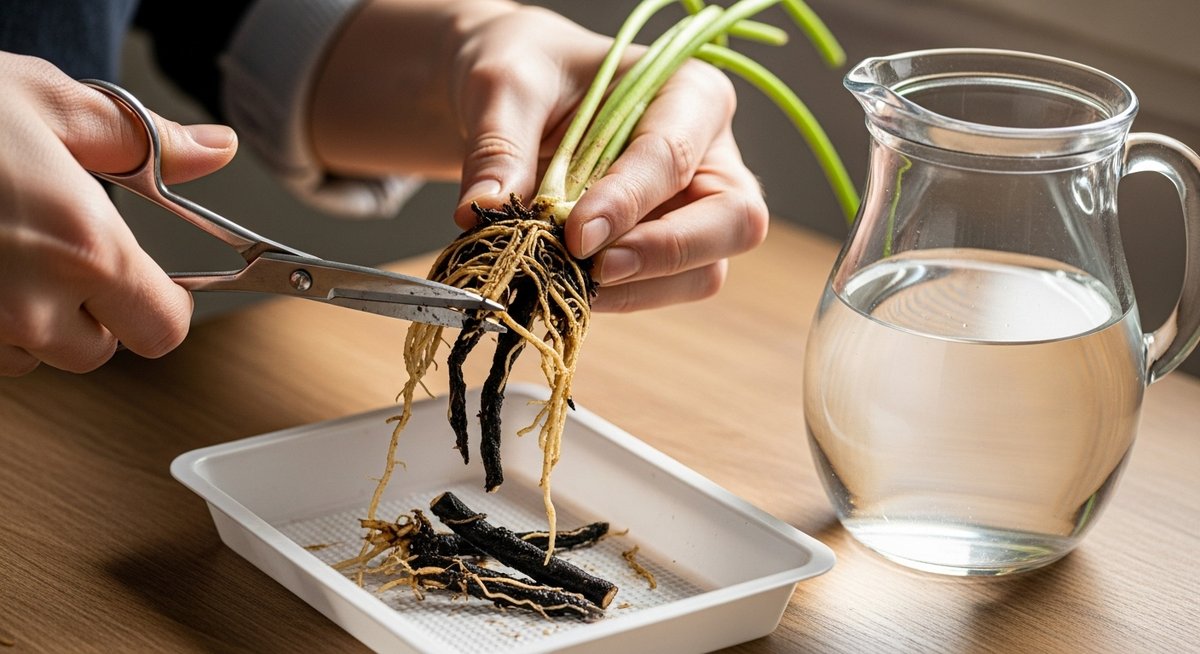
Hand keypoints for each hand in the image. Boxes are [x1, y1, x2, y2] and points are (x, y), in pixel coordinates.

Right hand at [0, 52, 237, 375]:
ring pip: (37, 356)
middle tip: (66, 252)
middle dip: (96, 312)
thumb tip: (211, 150)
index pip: (164, 329)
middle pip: (101, 351)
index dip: (162, 304)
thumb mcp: (49, 104)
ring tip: (8, 250)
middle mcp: (31, 307)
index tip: (152, 279)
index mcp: (84, 251)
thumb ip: (143, 140)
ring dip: (35, 320)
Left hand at [448, 6, 768, 311]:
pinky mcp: (669, 251)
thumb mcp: (503, 87)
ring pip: (705, 271)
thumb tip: (482, 211)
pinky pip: (663, 290)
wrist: (517, 101)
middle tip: (594, 269)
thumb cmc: (528, 76)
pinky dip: (618, 298)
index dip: (628, 201)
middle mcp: (713, 155)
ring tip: (568, 280)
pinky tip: (567, 285)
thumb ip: (499, 145)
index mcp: (690, 94)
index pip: (674, 156)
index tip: (575, 234)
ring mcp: (698, 210)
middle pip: (733, 222)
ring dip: (638, 288)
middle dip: (664, 254)